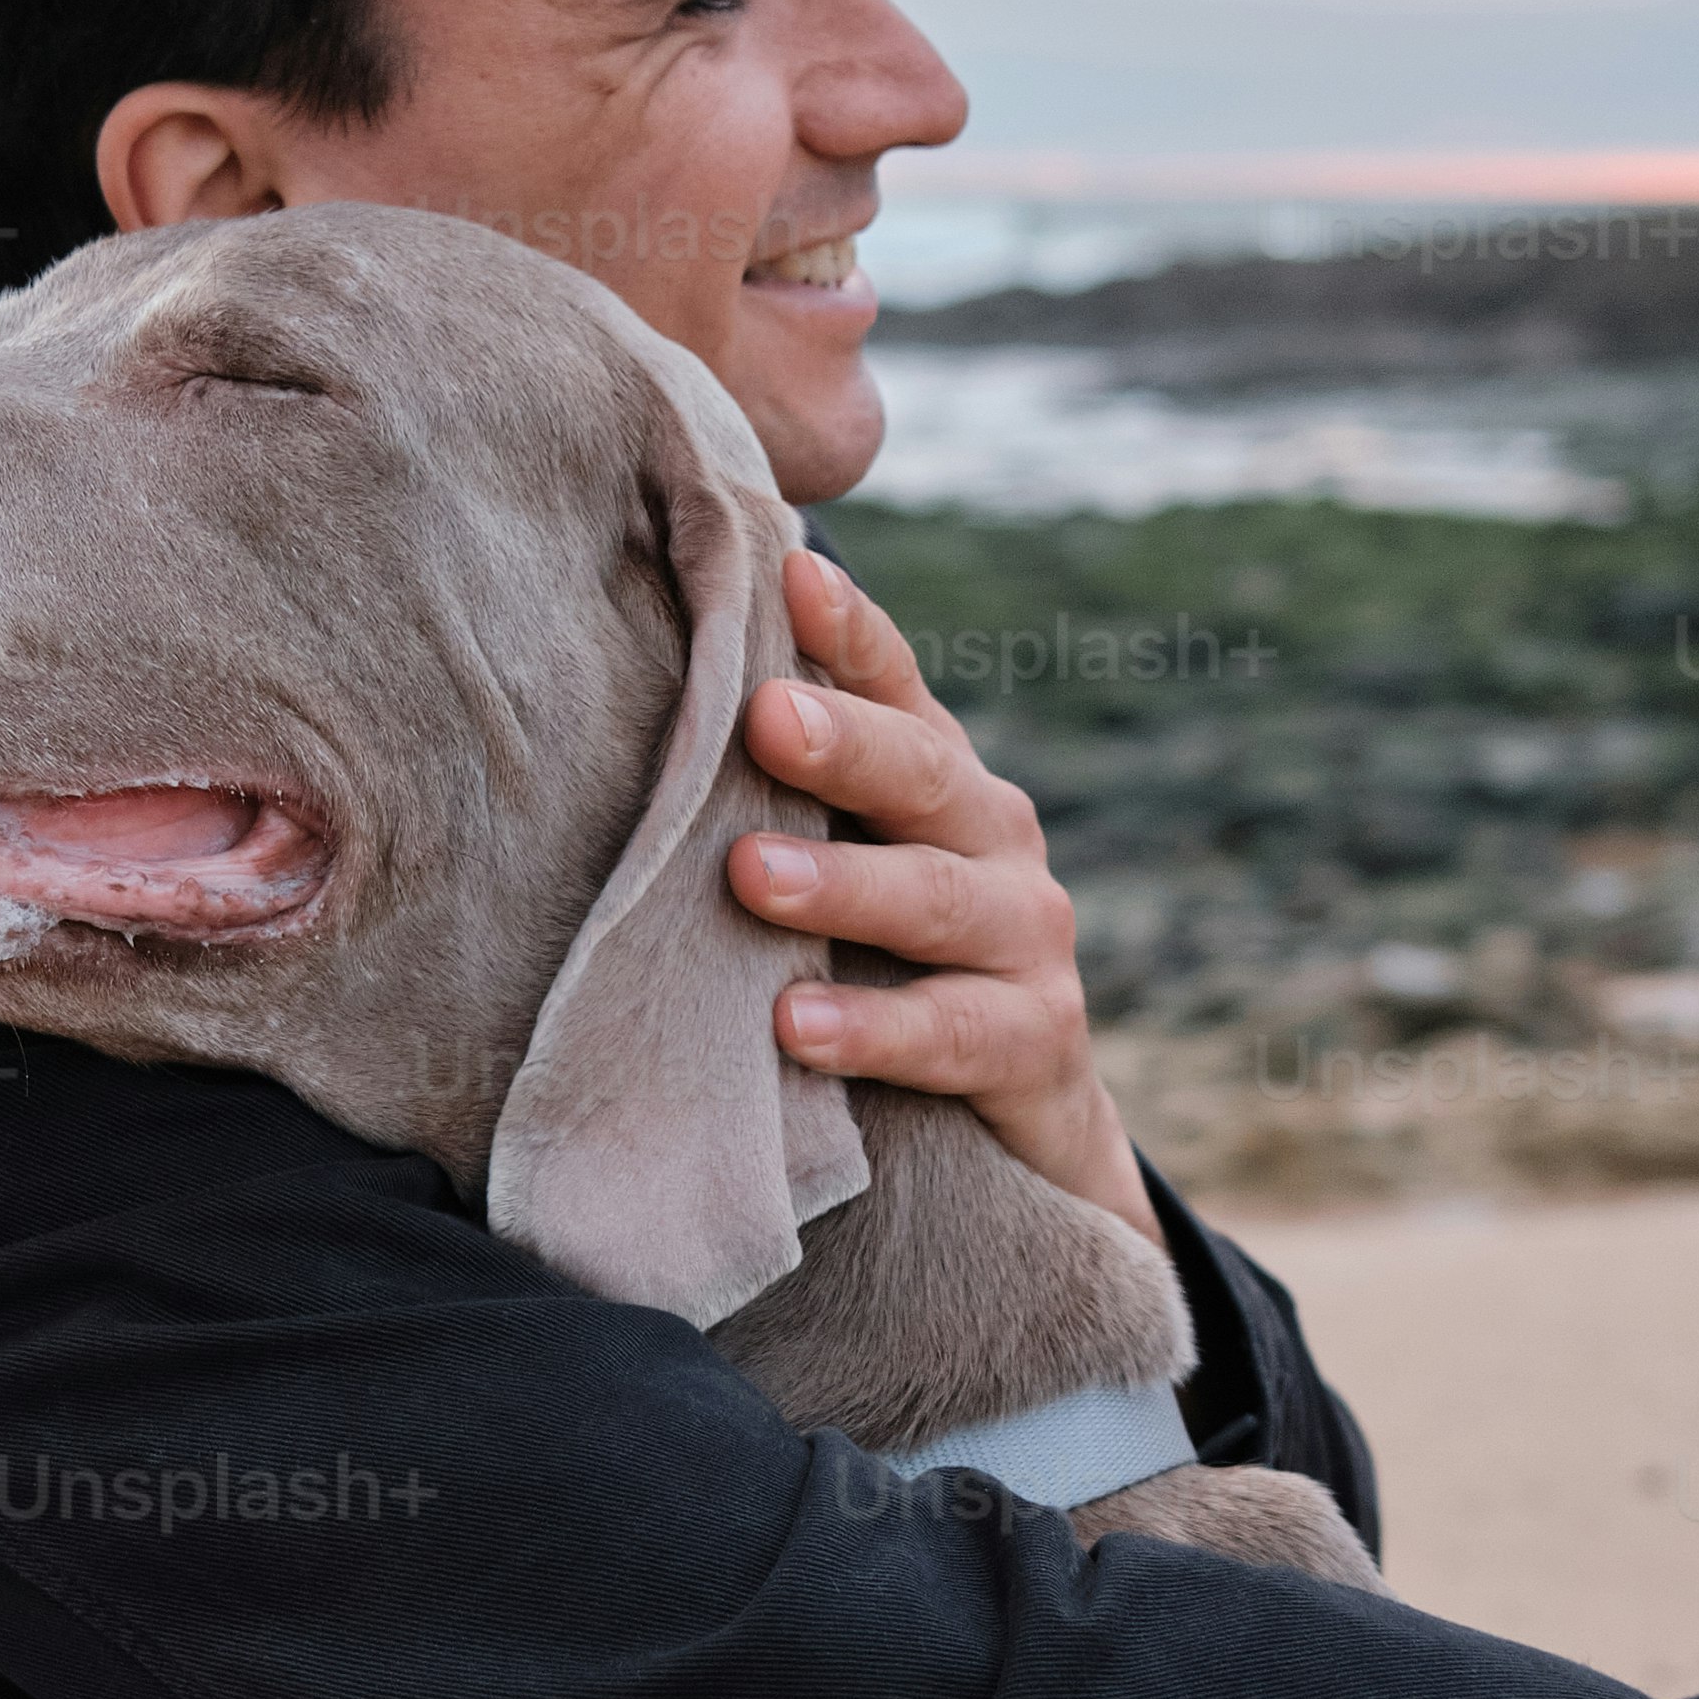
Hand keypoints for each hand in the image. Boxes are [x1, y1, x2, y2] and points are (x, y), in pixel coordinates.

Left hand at [729, 552, 1162, 1243]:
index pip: (896, 685)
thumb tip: (661, 696)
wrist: (1018, 1124)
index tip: (788, 575)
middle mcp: (996, 839)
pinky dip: (874, 1029)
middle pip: (921, 776)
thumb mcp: (844, 869)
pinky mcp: (1037, 1044)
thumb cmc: (891, 968)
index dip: (849, 631)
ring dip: (844, 887)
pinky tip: (795, 1026)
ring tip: (750, 878)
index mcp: (939, 780)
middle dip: (845, 744)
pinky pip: (952, 1033)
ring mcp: (1027, 941)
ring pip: (937, 900)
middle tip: (764, 717)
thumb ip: (782, 799)